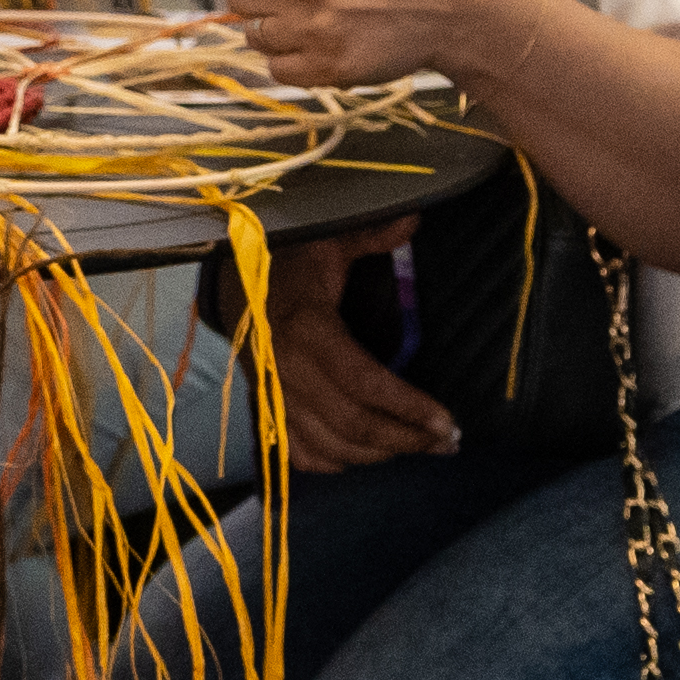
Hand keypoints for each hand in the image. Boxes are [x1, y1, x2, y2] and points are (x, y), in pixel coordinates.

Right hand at [262, 218, 451, 468]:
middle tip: (445, 443)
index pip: (365, 382)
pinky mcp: (265, 408)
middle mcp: (287, 369)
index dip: (408, 407)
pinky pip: (296, 452)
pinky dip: (330, 462)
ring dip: (377, 455)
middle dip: (405, 439)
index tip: (447, 421)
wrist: (231, 284)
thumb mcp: (328, 242)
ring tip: (417, 447)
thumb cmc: (288, 263)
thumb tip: (413, 217)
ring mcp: (273, 394)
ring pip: (328, 445)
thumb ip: (372, 234)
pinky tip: (361, 457)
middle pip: (352, 423)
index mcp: (308, 329)